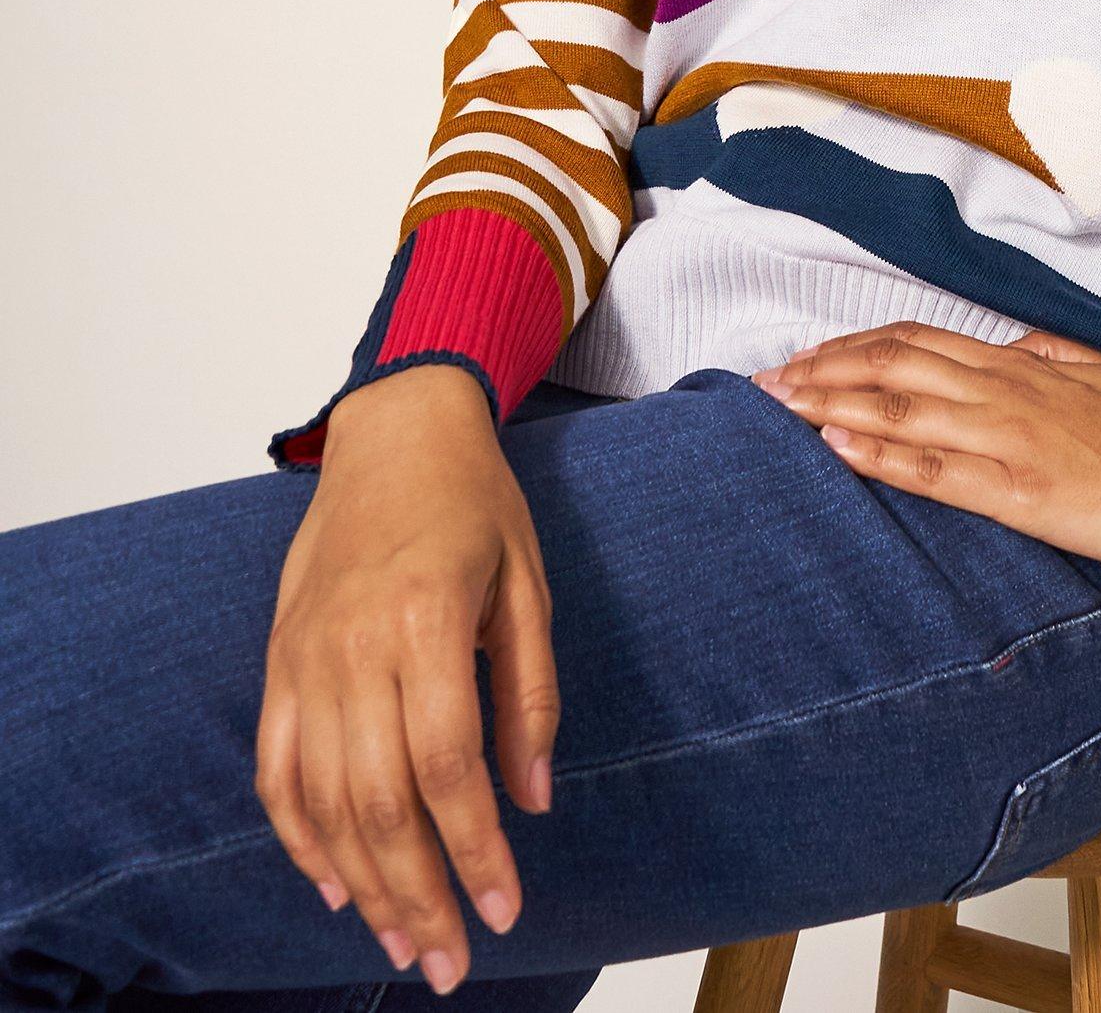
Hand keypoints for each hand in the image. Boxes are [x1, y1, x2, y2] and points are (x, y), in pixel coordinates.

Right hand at [253, 363, 558, 995]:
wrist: (394, 431)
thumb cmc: (473, 501)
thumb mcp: (529, 584)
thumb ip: (530, 695)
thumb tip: (533, 800)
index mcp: (427, 619)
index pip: (448, 767)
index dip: (476, 849)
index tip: (506, 909)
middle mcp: (354, 644)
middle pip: (381, 802)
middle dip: (418, 895)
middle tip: (450, 960)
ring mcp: (305, 656)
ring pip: (326, 800)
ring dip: (365, 884)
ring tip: (403, 940)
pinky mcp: (279, 661)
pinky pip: (277, 769)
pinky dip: (301, 837)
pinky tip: (336, 886)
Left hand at [751, 320, 1100, 574]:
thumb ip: (1048, 356)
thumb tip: (1010, 345)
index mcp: (1019, 364)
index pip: (917, 341)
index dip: (853, 345)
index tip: (806, 355)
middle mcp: (1002, 391)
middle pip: (893, 365)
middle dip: (822, 371)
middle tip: (765, 383)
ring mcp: (1007, 439)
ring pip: (902, 408)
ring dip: (831, 405)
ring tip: (779, 407)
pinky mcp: (1018, 491)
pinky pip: (936, 469)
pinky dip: (880, 453)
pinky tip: (837, 446)